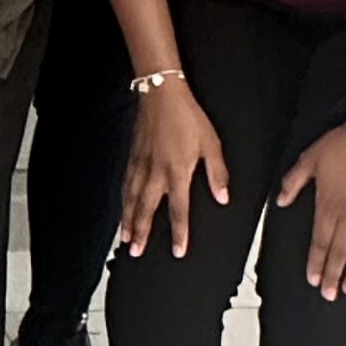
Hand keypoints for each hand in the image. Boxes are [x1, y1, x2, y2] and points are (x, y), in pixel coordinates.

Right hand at [121, 81, 229, 258]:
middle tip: (135, 252)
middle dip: (141, 231)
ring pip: (132, 197)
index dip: (179, 232)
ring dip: (128, 219)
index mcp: (177, 172)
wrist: (160, 93)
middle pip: (147, 208)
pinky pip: (126, 182)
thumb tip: (223, 197)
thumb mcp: (210, 143)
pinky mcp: (134, 154)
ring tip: (125, 238)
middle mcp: (156, 172)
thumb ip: (217, 173)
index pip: (179, 210)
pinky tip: (123, 205)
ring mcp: (142, 163)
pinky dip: (123, 198)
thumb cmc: (188, 117)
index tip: (178, 251)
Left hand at [279, 113, 345, 298]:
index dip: (317, 262)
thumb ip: (293, 182)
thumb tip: (280, 201)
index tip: (313, 280)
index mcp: (329, 203)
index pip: (321, 241)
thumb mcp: (309, 158)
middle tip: (330, 295)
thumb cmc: (341, 143)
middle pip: (341, 251)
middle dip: (334, 275)